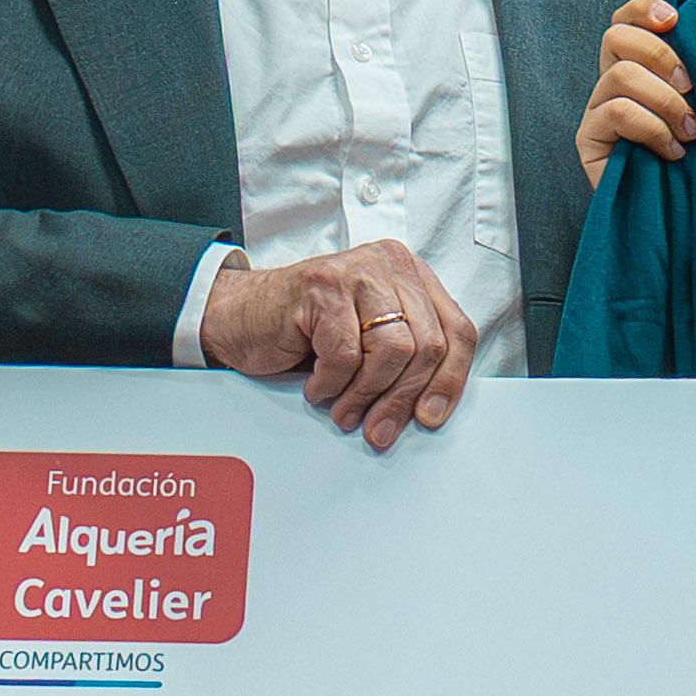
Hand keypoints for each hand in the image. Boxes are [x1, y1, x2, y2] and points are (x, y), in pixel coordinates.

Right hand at [198, 239, 475, 449]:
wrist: (237, 317)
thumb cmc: (304, 333)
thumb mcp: (368, 344)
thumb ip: (406, 359)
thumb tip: (432, 408)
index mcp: (412, 276)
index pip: (457, 331)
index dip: (450, 380)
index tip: (431, 416)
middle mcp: (391, 265)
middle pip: (428, 344)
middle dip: (404, 398)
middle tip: (380, 430)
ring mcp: (357, 270)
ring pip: (393, 350)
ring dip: (366, 395)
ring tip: (344, 411)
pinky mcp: (324, 285)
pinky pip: (346, 354)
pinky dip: (331, 384)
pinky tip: (317, 386)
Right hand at [577, 0, 694, 184]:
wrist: (685, 215)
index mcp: (638, 64)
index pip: (626, 18)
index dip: (644, 9)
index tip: (675, 18)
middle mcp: (612, 81)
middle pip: (617, 37)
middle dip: (662, 55)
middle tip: (693, 87)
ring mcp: (597, 109)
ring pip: (621, 74)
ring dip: (665, 100)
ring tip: (691, 131)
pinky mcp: (589, 140)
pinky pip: (616, 112)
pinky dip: (652, 128)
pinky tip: (673, 151)